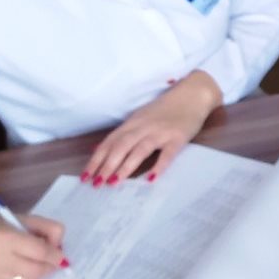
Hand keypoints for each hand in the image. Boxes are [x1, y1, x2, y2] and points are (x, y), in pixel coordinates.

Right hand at [0, 213, 65, 278]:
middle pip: (34, 270)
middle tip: (51, 261)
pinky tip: (20, 269)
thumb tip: (60, 248)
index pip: (38, 251)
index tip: (62, 257)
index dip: (54, 256)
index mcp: (4, 236)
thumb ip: (46, 228)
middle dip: (47, 267)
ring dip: (38, 274)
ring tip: (35, 263)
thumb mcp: (23, 219)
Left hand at [82, 71, 222, 184]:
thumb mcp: (141, 117)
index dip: (97, 159)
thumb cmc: (166, 109)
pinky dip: (159, 166)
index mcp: (133, 122)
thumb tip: (99, 148)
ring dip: (125, 167)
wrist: (192, 94)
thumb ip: (123, 133)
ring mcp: (161, 132)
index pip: (110, 142)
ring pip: (139, 149)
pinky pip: (167, 154)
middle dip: (107, 165)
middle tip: (96, 184)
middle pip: (121, 146)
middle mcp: (143, 126)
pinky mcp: (178, 138)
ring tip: (114, 183)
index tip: (85, 176)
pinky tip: (151, 179)